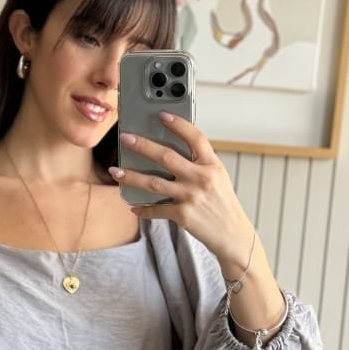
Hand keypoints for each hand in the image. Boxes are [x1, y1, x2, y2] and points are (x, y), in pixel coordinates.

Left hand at [110, 112, 251, 271]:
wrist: (232, 233)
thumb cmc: (222, 204)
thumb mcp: (218, 177)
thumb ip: (199, 164)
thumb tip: (170, 152)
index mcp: (212, 165)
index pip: (195, 137)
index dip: (179, 124)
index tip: (162, 115)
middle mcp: (201, 178)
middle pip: (167, 156)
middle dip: (143, 146)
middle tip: (126, 138)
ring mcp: (191, 196)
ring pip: (154, 183)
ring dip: (132, 176)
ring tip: (116, 171)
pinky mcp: (183, 215)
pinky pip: (157, 210)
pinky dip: (143, 209)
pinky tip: (133, 207)